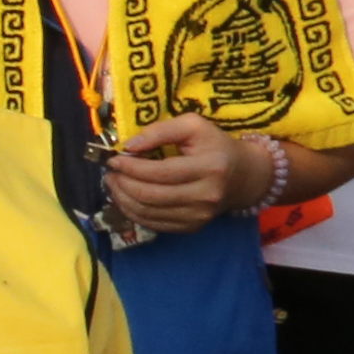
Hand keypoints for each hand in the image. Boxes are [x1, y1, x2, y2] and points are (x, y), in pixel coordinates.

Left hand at [101, 114, 242, 230]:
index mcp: (209, 167)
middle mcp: (206, 196)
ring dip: (123, 199)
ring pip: (148, 213)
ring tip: (115, 184)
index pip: (159, 172)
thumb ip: (161, 130)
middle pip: (150, 196)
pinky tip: (126, 199)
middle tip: (110, 173)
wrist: (242, 175)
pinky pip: (154, 224)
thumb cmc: (215, 145)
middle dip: (123, 184)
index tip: (114, 159)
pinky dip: (133, 212)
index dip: (131, 167)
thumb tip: (129, 146)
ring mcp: (199, 216)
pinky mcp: (192, 227)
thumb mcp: (193, 126)